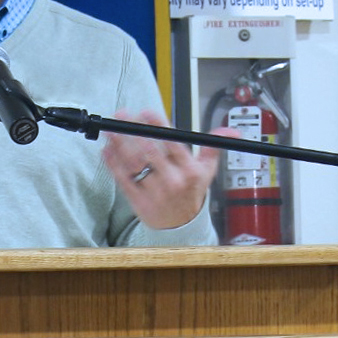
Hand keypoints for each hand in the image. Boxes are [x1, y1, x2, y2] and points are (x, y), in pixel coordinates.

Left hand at [102, 109, 237, 229]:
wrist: (180, 225)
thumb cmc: (191, 192)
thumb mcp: (206, 171)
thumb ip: (212, 147)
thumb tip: (230, 130)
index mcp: (188, 170)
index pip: (173, 143)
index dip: (158, 126)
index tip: (147, 112)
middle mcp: (171, 180)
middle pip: (149, 151)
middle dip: (134, 131)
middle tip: (123, 116)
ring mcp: (153, 191)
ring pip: (133, 164)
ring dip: (119, 145)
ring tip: (110, 130)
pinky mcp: (138, 200)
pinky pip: (123, 179)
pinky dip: (113, 163)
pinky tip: (107, 150)